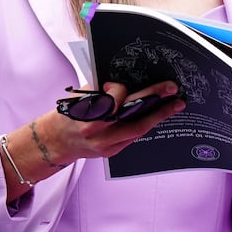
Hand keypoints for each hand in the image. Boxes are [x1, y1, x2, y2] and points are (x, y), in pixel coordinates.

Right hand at [45, 79, 185, 163]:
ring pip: (138, 129)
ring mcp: (105, 143)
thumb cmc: (69, 112)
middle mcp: (97, 129)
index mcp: (87, 111)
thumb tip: (128, 80)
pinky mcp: (111, 152)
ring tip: (175, 105)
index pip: (113, 99)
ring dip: (159, 116)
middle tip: (173, 89)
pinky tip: (158, 116)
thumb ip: (102, 89)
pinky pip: (133, 137)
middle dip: (154, 99)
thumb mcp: (80, 96)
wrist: (56, 140)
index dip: (121, 90)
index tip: (127, 83)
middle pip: (131, 114)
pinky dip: (146, 125)